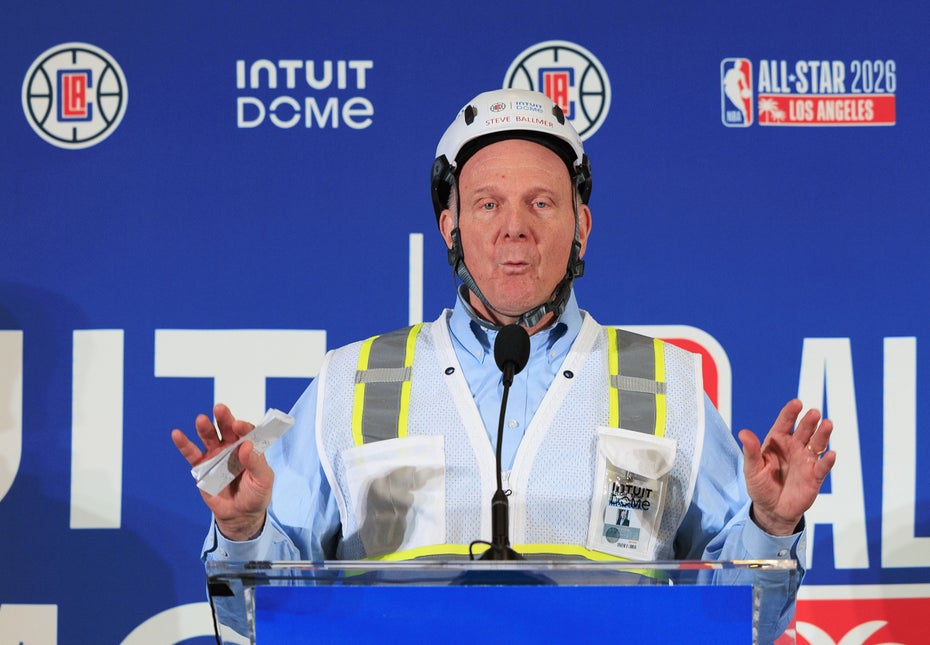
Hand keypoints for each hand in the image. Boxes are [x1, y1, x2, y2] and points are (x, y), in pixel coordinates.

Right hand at [172, 403, 273, 540]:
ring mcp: (215, 456)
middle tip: (220, 409)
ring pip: (209, 438)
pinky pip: (191, 454)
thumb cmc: (256, 495)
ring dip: (205, 428)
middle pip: (227, 429)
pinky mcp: (202, 467)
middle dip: (224, 418)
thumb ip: (256, 463)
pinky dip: (184, 444)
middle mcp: (231, 448)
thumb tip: (246, 445)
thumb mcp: (263, 481)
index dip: (243, 427)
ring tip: (201, 420)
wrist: (240, 516)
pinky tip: (177, 434)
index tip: (240, 425)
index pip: (246, 432)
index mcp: (249, 448)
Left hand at [738, 399, 835, 535]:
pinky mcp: (815, 476)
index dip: (790, 413)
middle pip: (804, 431)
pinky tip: (831, 454)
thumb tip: (743, 432)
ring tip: (828, 424)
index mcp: (777, 442)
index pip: (784, 423)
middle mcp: (794, 447)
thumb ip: (750, 451)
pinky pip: (823, 467)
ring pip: (817, 444)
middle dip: (809, 421)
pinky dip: (828, 461)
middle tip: (814, 412)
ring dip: (823, 434)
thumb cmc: (760, 486)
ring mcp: (806, 460)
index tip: (796, 403)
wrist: (772, 509)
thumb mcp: (751, 469)